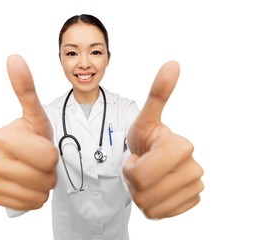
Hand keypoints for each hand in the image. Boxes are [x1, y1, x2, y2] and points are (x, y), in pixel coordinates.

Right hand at [0, 55, 57, 210]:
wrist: (24, 157)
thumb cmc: (33, 136)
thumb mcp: (35, 114)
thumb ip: (26, 89)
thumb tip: (14, 57)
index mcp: (1, 137)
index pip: (47, 157)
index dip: (52, 154)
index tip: (43, 146)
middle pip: (44, 177)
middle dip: (50, 171)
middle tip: (41, 162)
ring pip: (38, 194)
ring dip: (44, 186)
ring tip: (36, 173)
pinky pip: (28, 205)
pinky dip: (35, 198)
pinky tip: (28, 185)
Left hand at [123, 61, 203, 218]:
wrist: (155, 158)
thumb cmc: (146, 138)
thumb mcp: (145, 118)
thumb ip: (158, 93)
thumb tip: (173, 63)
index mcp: (181, 146)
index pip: (140, 175)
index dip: (130, 169)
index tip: (138, 157)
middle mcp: (195, 168)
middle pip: (144, 191)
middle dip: (134, 182)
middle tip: (140, 168)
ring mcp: (194, 187)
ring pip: (150, 206)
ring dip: (141, 194)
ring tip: (148, 179)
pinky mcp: (191, 201)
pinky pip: (160, 213)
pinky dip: (152, 204)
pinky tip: (157, 189)